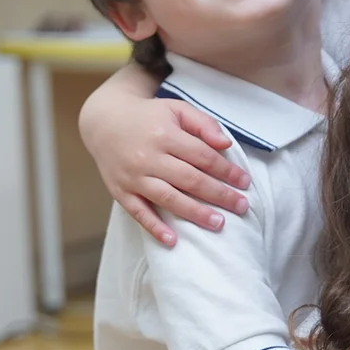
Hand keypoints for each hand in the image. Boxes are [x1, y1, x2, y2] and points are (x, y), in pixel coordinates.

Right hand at [79, 91, 250, 245]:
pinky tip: (173, 240)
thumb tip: (226, 145)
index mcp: (164, 134)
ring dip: (195, 213)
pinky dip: (154, 227)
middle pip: (190, 179)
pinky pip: (138, 212)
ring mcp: (133, 176)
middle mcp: (148, 157)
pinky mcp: (120, 191)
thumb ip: (203, 124)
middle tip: (242, 206)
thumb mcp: (176, 109)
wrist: (104, 121)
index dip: (227, 171)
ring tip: (218, 223)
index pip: (203, 156)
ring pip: (168, 198)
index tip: (245, 182)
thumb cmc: (148, 117)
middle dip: (219, 195)